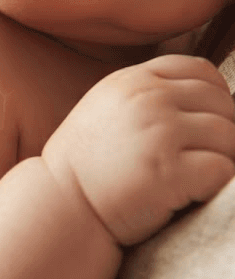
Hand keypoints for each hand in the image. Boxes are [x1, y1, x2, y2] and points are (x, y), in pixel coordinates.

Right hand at [43, 54, 234, 245]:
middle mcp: (148, 99)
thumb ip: (146, 95)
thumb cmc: (86, 166)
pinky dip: (217, 186)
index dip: (214, 97)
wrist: (60, 206)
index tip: (201, 125)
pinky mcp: (171, 172)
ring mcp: (160, 133)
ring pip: (230, 137)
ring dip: (222, 161)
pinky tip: (190, 195)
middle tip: (196, 160)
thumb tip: (209, 98)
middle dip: (221, 134)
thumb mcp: (105, 110)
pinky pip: (224, 171)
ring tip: (193, 179)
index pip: (201, 71)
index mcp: (132, 81)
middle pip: (223, 104)